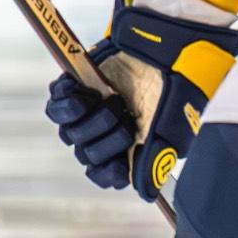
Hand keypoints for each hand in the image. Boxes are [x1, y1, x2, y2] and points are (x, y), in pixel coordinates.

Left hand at [46, 0, 237, 201]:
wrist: (171, 42)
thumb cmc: (181, 85)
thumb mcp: (171, 127)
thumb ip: (154, 160)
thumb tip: (145, 194)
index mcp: (136, 143)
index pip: (107, 174)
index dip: (107, 174)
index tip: (117, 167)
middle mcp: (112, 128)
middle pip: (86, 155)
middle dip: (104, 143)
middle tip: (126, 121)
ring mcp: (94, 107)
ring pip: (69, 134)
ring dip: (88, 123)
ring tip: (113, 104)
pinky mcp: (79, 85)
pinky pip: (56, 107)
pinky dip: (66, 104)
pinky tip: (83, 95)